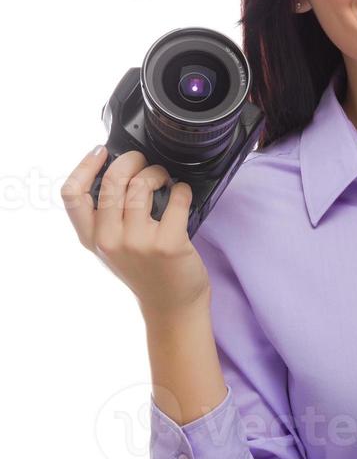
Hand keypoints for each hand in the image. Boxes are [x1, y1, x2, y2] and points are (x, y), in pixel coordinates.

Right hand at [61, 147, 209, 315]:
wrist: (171, 306)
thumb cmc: (145, 271)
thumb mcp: (111, 248)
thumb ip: (105, 218)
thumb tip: (114, 171)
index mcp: (91, 239)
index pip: (71, 194)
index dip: (85, 165)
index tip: (101, 151)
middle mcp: (110, 240)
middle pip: (112, 180)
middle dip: (132, 160)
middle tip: (143, 161)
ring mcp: (138, 243)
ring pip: (142, 184)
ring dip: (157, 172)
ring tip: (164, 178)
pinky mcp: (168, 244)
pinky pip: (177, 198)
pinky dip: (182, 189)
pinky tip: (182, 193)